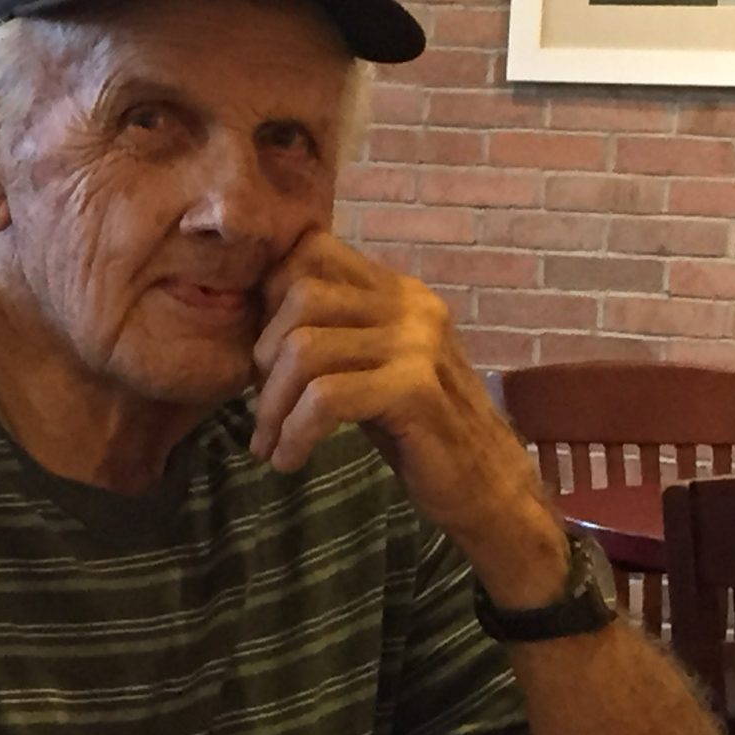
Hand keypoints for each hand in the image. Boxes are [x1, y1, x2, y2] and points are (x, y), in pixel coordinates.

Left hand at [249, 229, 565, 602]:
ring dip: (272, 407)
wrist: (482, 483)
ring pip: (305, 349)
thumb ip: (329, 332)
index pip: (311, 250)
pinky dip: (294, 433)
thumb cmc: (414, 428)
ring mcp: (416, 343)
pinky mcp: (415, 389)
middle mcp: (409, 304)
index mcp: (395, 290)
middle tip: (263, 409)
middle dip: (262, 358)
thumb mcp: (367, 366)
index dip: (268, 297)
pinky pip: (325, 399)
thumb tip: (251, 312)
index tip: (261, 356)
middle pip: (300, 296)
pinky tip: (289, 460)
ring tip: (270, 445)